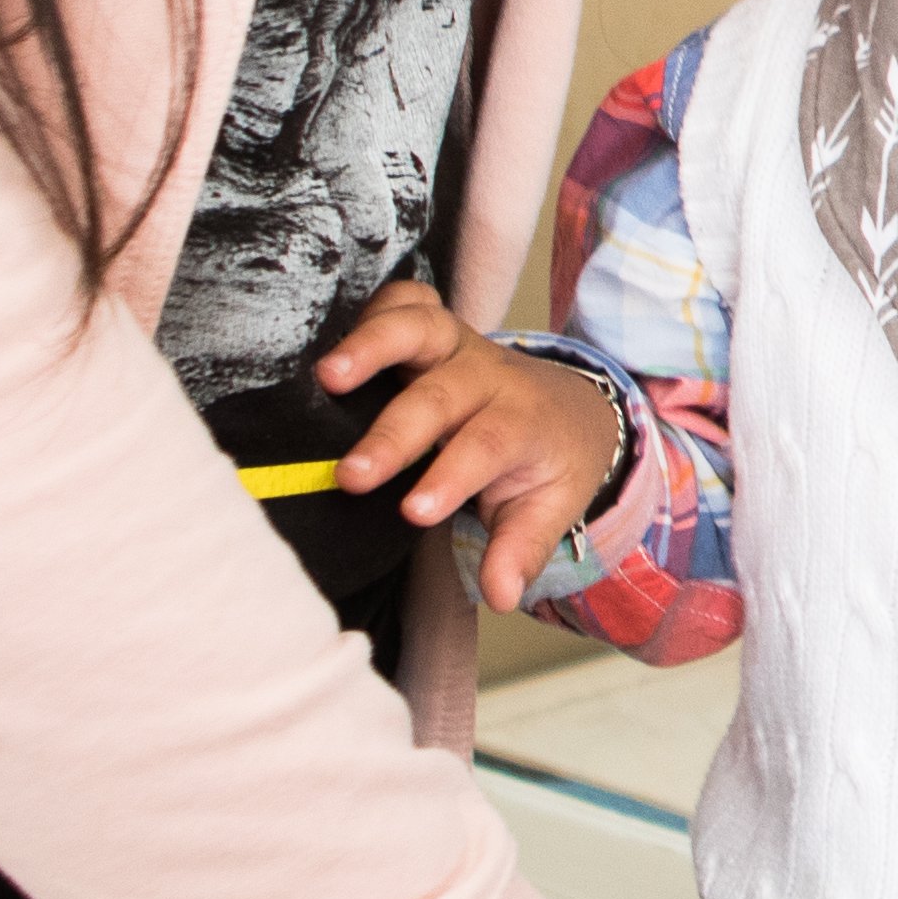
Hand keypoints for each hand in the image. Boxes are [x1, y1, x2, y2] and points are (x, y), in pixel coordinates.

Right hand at [316, 280, 627, 609]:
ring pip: (420, 328)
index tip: (414, 512)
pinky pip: (404, 301)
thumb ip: (522, 549)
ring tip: (326, 378)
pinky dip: (371, 310)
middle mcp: (488, 377)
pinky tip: (329, 339)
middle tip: (352, 477)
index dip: (451, 477)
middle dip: (396, 434)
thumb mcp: (550, 508)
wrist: (572, 406)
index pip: (488, 446)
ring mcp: (458, 344)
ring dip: (373, 346)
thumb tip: (503, 596)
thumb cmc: (548, 464)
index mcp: (523, 422)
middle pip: (442, 395)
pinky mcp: (432, 328)